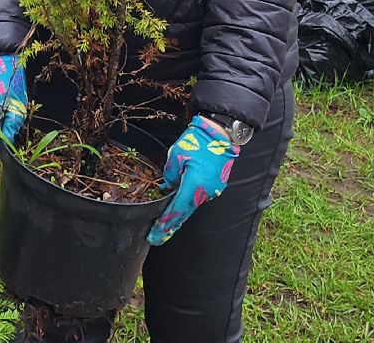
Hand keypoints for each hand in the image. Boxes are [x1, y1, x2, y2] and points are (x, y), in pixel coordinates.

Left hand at [148, 115, 240, 245]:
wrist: (220, 135)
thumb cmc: (197, 143)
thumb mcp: (176, 157)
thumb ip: (169, 175)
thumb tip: (167, 188)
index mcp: (193, 187)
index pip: (176, 211)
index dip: (164, 225)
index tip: (154, 237)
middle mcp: (205, 193)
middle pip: (184, 213)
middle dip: (169, 226)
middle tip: (156, 239)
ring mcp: (213, 191)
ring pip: (191, 204)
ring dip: (178, 211)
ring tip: (164, 223)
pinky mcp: (216, 186)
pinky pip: (199, 196)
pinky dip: (188, 200)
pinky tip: (179, 202)